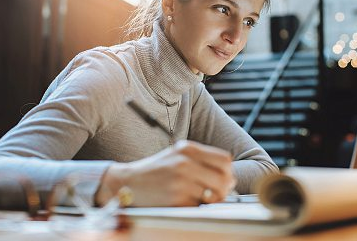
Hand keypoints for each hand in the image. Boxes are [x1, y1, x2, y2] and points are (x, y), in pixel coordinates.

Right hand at [95, 140, 235, 206]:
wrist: (128, 182)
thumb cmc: (156, 170)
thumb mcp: (177, 155)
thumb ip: (202, 160)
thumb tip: (229, 177)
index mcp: (187, 149)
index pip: (224, 159)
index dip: (229, 171)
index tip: (225, 177)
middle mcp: (185, 163)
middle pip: (224, 178)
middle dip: (225, 188)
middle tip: (218, 192)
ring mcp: (180, 182)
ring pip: (215, 195)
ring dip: (213, 199)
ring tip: (202, 197)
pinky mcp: (175, 200)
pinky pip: (199, 206)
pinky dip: (197, 207)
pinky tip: (187, 201)